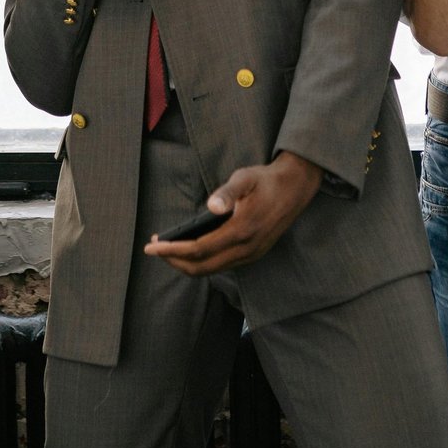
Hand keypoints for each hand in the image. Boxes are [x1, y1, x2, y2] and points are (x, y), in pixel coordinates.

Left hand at [143, 152, 321, 276]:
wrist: (296, 188)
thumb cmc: (266, 180)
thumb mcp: (245, 178)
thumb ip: (227, 192)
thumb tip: (211, 206)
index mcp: (242, 231)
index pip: (198, 250)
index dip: (172, 251)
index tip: (151, 247)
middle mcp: (246, 249)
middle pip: (202, 267)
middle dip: (174, 261)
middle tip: (154, 249)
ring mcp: (251, 255)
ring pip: (212, 270)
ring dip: (187, 263)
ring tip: (168, 248)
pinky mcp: (253, 254)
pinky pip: (222, 265)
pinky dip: (202, 262)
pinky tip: (190, 248)